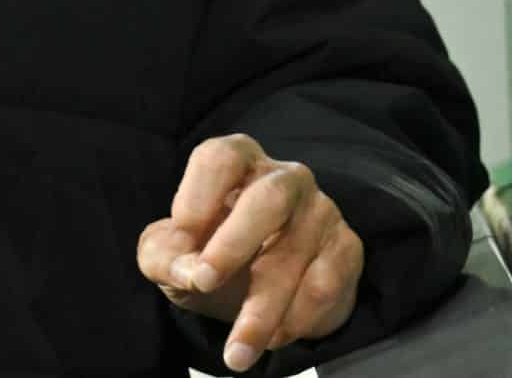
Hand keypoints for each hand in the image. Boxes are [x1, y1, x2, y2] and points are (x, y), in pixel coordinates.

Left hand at [136, 133, 362, 370]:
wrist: (261, 296)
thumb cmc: (209, 256)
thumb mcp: (170, 256)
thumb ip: (165, 257)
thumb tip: (188, 270)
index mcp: (237, 161)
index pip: (220, 159)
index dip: (197, 198)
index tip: (180, 241)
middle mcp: (284, 178)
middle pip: (268, 198)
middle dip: (234, 243)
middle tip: (204, 283)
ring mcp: (321, 210)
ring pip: (295, 254)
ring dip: (262, 310)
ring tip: (236, 352)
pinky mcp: (346, 248)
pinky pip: (324, 284)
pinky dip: (296, 318)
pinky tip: (273, 338)